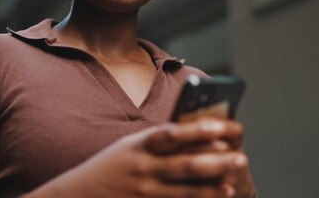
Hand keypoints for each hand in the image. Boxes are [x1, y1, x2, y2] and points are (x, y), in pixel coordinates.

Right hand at [25, 119, 247, 197]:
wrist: (78, 196)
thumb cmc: (111, 167)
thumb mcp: (129, 147)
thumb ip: (157, 142)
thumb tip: (195, 133)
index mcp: (138, 145)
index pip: (171, 135)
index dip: (197, 131)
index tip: (221, 127)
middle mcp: (142, 168)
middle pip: (184, 165)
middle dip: (215, 161)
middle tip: (241, 157)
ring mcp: (144, 192)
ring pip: (185, 191)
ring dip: (213, 187)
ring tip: (235, 180)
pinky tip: (218, 197)